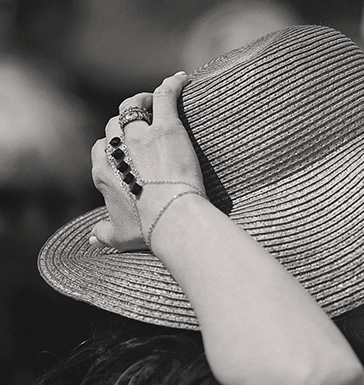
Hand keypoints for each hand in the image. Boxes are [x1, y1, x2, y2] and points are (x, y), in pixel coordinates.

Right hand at [90, 71, 204, 250]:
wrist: (172, 219)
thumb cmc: (149, 229)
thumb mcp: (121, 236)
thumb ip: (104, 234)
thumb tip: (92, 238)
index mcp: (102, 171)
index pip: (103, 149)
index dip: (116, 147)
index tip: (130, 151)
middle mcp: (116, 149)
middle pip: (115, 125)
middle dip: (126, 122)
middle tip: (143, 121)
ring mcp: (140, 136)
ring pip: (133, 107)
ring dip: (142, 101)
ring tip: (155, 100)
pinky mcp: (166, 128)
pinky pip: (164, 97)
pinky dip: (171, 85)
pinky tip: (182, 79)